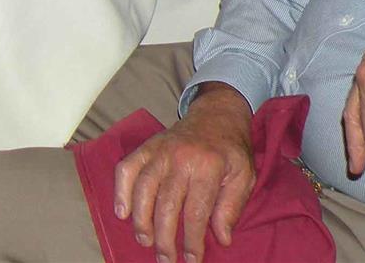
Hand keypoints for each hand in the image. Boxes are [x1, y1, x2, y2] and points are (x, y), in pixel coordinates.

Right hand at [114, 83, 255, 262]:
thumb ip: (232, 207)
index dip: (193, 240)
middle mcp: (181, 158)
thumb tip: (222, 238)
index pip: (197, 211)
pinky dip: (121, 189)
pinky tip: (122, 211)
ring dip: (141, 219)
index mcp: (209, 166)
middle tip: (165, 259)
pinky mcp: (147, 147)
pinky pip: (127, 167)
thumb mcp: (244, 176)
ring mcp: (160, 151)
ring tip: (145, 240)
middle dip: (164, 237)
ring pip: (144, 188)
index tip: (192, 259)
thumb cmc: (230, 150)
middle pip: (167, 204)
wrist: (216, 115)